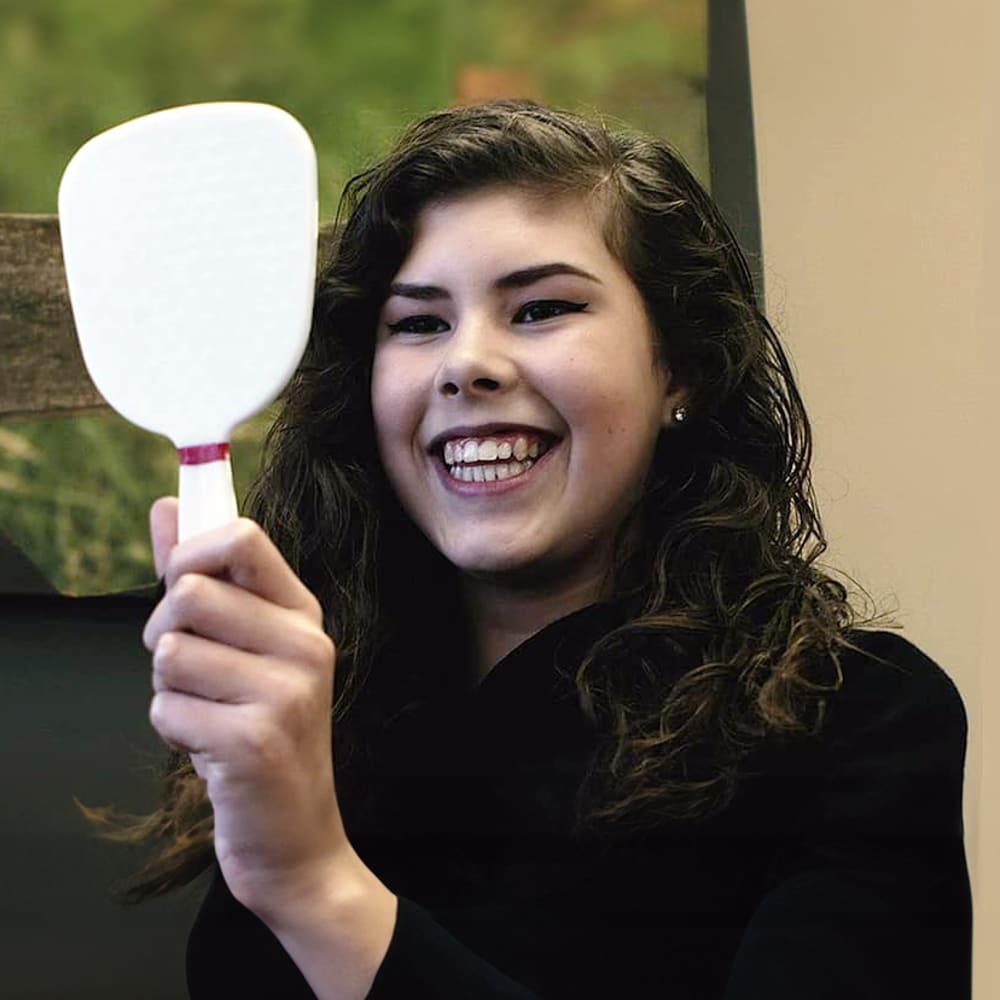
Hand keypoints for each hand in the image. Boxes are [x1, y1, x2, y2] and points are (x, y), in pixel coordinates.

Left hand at [142, 496, 347, 920]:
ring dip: (168, 689)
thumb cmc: (261, 732)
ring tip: (207, 713)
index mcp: (303, 614)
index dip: (189, 552)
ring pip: (169, 652)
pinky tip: (210, 749)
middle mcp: (305, 645)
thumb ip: (203, 574)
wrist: (296, 836)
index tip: (178, 584)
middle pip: (188, 593)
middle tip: (190, 670)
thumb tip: (167, 507)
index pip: (241, 538)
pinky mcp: (256, 740)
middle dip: (163, 634)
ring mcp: (287, 692)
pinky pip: (167, 709)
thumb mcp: (243, 648)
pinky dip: (173, 732)